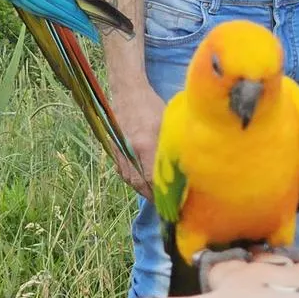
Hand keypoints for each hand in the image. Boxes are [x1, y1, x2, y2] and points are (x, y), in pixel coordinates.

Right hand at [113, 82, 165, 197]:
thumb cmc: (151, 104)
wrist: (127, 91)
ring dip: (143, 191)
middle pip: (140, 184)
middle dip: (153, 197)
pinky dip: (134, 180)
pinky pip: (124, 172)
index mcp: (145, 145)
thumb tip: (184, 166)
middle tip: (167, 206)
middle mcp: (130, 151)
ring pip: (130, 180)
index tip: (174, 202)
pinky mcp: (114, 149)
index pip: (152, 179)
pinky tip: (144, 184)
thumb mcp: (166, 123)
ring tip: (157, 197)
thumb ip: (171, 145)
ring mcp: (119, 151)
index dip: (162, 194)